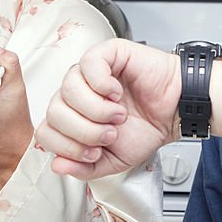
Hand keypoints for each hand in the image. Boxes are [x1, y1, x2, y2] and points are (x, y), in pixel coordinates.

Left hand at [37, 39, 180, 179]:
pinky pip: (88, 65)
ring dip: (96, 110)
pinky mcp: (107, 53)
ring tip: (118, 114)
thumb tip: (57, 165)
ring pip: (68, 89)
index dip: (68, 146)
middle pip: (54, 112)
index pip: (46, 131)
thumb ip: (84, 168)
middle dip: (84, 131)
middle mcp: (76, 93)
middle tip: (110, 133)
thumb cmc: (146, 129)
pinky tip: (117, 93)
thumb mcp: (112, 161)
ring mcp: (88, 71)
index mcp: (72, 116)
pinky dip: (102, 84)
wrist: (175, 113)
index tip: (94, 151)